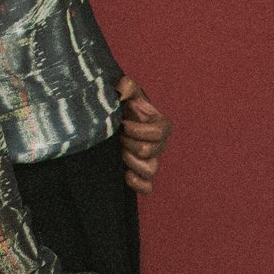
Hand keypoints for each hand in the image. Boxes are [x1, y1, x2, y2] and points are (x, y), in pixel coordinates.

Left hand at [116, 76, 171, 194]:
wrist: (114, 118)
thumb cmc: (123, 103)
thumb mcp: (125, 89)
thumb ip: (126, 86)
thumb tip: (121, 93)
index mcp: (160, 125)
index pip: (158, 133)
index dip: (138, 130)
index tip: (123, 124)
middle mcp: (159, 144)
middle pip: (149, 151)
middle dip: (129, 143)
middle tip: (118, 136)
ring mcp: (151, 161)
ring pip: (150, 170)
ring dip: (131, 161)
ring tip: (119, 151)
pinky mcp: (140, 174)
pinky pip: (146, 187)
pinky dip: (137, 183)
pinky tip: (123, 174)